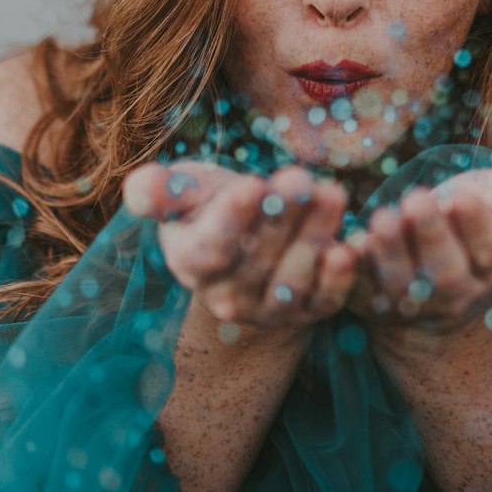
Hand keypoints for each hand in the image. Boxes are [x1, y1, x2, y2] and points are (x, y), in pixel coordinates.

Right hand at [122, 159, 357, 332]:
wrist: (250, 241)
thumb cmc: (212, 205)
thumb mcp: (185, 190)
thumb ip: (160, 190)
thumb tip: (140, 190)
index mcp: (192, 263)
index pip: (209, 249)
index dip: (231, 220)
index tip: (252, 185)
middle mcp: (227, 297)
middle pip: (256, 261)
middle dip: (281, 217)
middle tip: (301, 178)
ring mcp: (269, 310)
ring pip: (291, 281)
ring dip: (313, 238)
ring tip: (332, 194)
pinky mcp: (308, 313)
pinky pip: (324, 302)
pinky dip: (339, 280)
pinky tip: (351, 247)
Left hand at [344, 154, 491, 340]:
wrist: (422, 259)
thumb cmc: (463, 215)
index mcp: (491, 261)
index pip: (490, 249)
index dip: (476, 226)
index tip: (461, 197)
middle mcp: (453, 291)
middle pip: (447, 275)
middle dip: (431, 237)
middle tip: (416, 200)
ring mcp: (410, 302)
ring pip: (402, 286)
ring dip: (391, 254)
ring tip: (382, 219)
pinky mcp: (367, 301)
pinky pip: (357, 294)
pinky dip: (349, 275)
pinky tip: (346, 247)